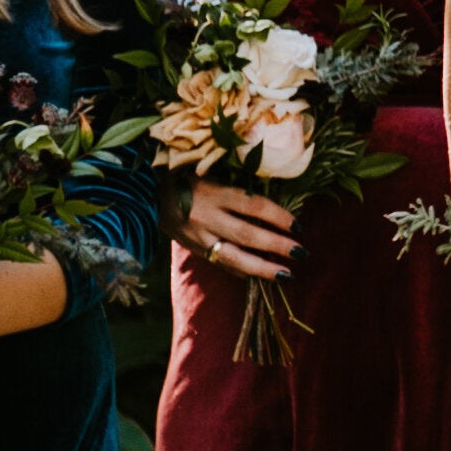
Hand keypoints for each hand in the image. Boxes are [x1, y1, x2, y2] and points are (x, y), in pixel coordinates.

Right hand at [178, 180, 301, 278]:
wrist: (148, 193)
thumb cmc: (190, 177)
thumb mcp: (215, 174)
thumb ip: (240, 190)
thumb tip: (275, 209)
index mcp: (215, 192)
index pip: (254, 206)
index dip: (279, 216)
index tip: (299, 226)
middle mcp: (206, 216)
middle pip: (247, 235)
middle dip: (277, 246)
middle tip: (302, 253)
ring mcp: (198, 236)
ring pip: (234, 257)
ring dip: (263, 268)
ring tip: (286, 276)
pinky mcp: (193, 249)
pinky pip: (221, 264)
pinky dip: (241, 271)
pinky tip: (258, 276)